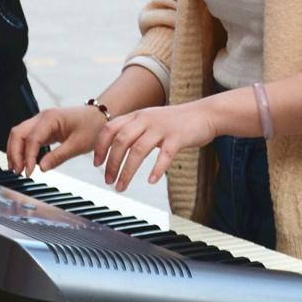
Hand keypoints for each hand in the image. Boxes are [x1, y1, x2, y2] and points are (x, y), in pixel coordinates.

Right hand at [6, 105, 109, 174]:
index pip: (32, 138)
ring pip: (19, 135)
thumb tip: (41, 168)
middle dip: (15, 153)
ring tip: (17, 169)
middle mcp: (42, 117)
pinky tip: (24, 162)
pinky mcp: (42, 128)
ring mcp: (40, 121)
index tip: (29, 172)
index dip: (27, 157)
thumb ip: (58, 156)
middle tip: (18, 171)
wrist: (99, 117)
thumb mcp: (78, 145)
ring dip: (15, 151)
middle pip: (18, 133)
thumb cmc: (92, 127)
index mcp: (50, 118)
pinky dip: (22, 149)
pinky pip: (26, 138)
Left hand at [94, 101, 221, 191]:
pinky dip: (157, 169)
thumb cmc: (175, 122)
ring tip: (121, 186)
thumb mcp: (149, 120)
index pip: (110, 128)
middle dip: (111, 163)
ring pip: (138, 150)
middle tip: (108, 180)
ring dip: (127, 171)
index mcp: (137, 116)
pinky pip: (165, 155)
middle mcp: (146, 119)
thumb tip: (113, 148)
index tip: (96, 163)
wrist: (204, 114)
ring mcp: (162, 128)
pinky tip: (151, 181)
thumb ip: (133, 129)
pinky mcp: (178, 137)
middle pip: (121, 141)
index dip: (100, 146)